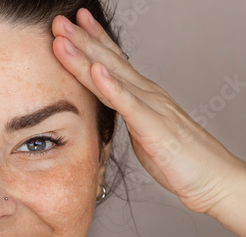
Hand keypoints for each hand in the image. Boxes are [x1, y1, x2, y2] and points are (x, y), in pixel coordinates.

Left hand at [51, 9, 245, 235]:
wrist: (214, 180)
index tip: (71, 25)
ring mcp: (152, 108)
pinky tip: (96, 71)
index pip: (113, 62)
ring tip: (64, 36)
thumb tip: (110, 109)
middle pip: (108, 61)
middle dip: (81, 39)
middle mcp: (147, 94)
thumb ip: (127, 117)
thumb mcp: (144, 134)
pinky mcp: (155, 128)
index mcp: (143, 96)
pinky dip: (111, 87)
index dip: (92, 41)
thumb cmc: (180, 160)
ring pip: (113, 77)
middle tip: (58, 20)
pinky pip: (129, 105)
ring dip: (86, 55)